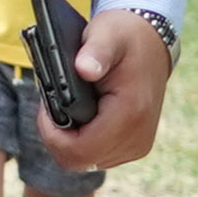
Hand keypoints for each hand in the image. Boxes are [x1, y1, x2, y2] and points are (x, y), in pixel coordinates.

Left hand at [33, 5, 171, 174]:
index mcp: (131, 113)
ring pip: (85, 161)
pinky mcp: (134, 146)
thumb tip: (85, 69)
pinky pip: (96, 156)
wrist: (151, 43)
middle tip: (52, 107)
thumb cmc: (124, 36)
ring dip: (68, 140)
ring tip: (68, 108)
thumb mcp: (106, 34)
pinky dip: (81, 141)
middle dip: (56, 138)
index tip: (46, 107)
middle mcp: (138, 137)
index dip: (52, 134)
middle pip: (78, 161)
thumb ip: (95, 52)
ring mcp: (137, 146)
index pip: (79, 151)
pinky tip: (80, 116)